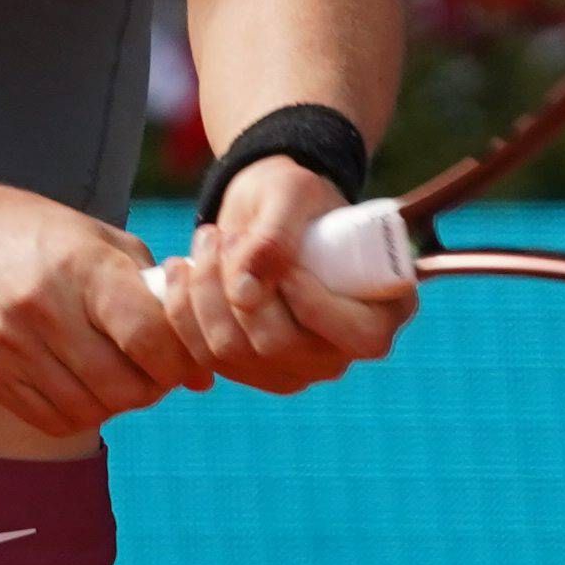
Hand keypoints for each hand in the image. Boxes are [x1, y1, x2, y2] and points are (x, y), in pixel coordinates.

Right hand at [0, 180, 211, 436]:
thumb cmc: (34, 233)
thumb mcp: (97, 239)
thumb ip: (153, 294)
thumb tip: (203, 371)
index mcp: (81, 267)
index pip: (149, 337)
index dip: (179, 360)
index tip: (184, 358)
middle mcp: (43, 310)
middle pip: (124, 386)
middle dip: (153, 388)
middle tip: (154, 372)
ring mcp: (10, 346)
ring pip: (90, 410)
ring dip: (116, 403)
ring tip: (118, 376)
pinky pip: (50, 419)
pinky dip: (78, 412)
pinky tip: (81, 385)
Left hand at [150, 157, 414, 395]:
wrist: (265, 208)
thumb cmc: (295, 196)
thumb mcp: (291, 194)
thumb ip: (276, 237)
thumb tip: (245, 297)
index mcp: (381, 314)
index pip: (358, 337)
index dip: (314, 303)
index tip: (284, 261)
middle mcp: (339, 353)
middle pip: (278, 347)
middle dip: (239, 287)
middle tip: (227, 235)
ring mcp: (291, 368)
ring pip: (231, 351)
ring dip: (205, 291)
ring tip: (207, 240)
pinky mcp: (247, 370)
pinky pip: (202, 355)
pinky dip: (183, 309)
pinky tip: (183, 269)